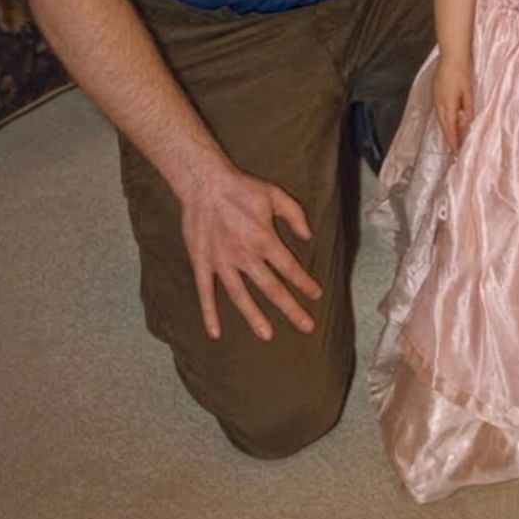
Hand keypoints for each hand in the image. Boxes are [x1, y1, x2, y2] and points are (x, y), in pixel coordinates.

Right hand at [180, 163, 322, 341]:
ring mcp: (221, 262)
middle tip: (307, 326)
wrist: (205, 182)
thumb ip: (295, 215)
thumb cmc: (242, 187)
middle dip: (291, 309)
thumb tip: (309, 236)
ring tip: (267, 335)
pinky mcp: (202, 262)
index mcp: (264, 239)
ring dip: (254, 317)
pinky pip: (205, 293)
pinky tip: (215, 332)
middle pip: (271, 288)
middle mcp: (244, 255)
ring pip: (240, 296)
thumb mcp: (275, 195)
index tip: (316, 295)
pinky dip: (209, 314)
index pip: (290, 268)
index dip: (305, 283)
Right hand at [433, 55, 474, 150]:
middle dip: (448, 136)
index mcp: (447, 103)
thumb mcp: (468, 90)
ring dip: (445, 127)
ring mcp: (435, 95)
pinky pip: (438, 109)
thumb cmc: (462, 70)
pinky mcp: (435, 90)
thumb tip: (468, 122)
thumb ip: (468, 107)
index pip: (449, 126)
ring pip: (439, 117)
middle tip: (454, 147)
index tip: (456, 150)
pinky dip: (443, 117)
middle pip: (442, 123)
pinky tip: (447, 118)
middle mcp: (438, 102)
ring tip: (452, 136)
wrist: (452, 53)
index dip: (453, 139)